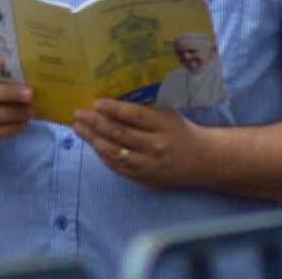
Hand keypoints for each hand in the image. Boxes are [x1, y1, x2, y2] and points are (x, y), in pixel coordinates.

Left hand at [73, 99, 201, 188]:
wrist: (202, 161)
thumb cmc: (181, 131)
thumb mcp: (167, 115)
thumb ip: (144, 112)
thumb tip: (111, 105)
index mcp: (163, 126)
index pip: (135, 116)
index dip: (114, 109)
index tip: (96, 102)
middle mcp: (155, 146)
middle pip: (120, 134)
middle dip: (96, 123)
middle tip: (79, 114)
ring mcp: (148, 165)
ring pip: (114, 152)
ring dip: (93, 140)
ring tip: (79, 128)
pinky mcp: (144, 179)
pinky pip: (118, 167)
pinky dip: (103, 155)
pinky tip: (93, 145)